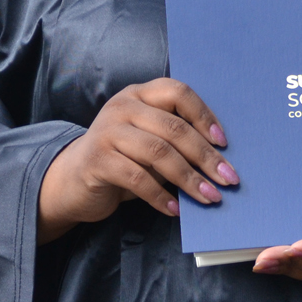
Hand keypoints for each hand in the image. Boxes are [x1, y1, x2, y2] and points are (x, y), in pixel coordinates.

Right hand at [37, 79, 237, 244]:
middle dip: (205, 156)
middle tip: (228, 179)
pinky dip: (161, 196)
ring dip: (189, 179)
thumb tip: (218, 160)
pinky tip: (176, 209)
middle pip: (173, 127)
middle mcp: (122, 106)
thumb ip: (173, 139)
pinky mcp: (97, 160)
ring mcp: (107, 131)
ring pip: (158, 153)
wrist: (73, 179)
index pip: (178, 92)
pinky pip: (137, 179)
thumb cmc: (121, 159)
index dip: (204, 116)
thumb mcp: (147, 139)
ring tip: (209, 197)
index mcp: (139, 94)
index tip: (224, 143)